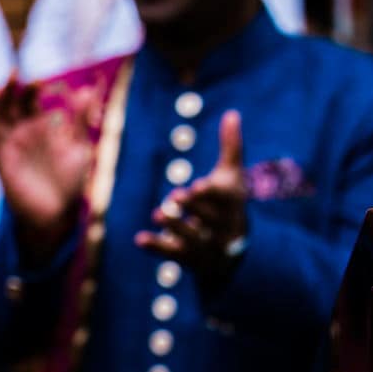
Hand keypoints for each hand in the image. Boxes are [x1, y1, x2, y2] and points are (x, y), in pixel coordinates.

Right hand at [0, 77, 97, 257]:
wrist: (57, 213)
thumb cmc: (69, 182)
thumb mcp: (78, 146)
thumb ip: (80, 120)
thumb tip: (87, 91)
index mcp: (40, 127)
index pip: (30, 100)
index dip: (31, 88)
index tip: (38, 81)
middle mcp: (22, 134)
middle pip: (10, 104)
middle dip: (11, 89)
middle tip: (14, 75)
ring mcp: (11, 148)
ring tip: (0, 89)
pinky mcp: (2, 163)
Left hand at [135, 110, 248, 283]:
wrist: (233, 253)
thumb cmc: (228, 205)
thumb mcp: (231, 177)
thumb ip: (231, 147)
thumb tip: (232, 112)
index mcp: (232, 206)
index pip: (223, 200)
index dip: (211, 195)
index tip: (198, 186)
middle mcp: (222, 228)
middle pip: (208, 218)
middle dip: (193, 208)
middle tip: (175, 196)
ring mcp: (206, 246)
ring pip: (191, 238)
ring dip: (175, 226)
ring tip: (157, 214)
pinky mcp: (190, 260)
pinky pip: (173, 255)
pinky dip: (157, 247)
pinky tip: (139, 239)